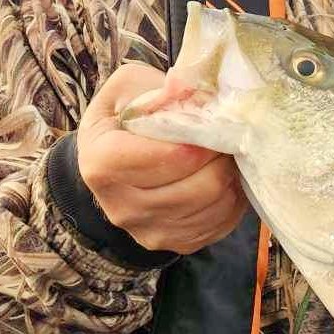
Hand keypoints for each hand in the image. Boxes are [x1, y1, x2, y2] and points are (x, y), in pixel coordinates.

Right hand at [76, 63, 246, 254]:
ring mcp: (149, 231)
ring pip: (213, 205)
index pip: (162, 158)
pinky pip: (221, 223)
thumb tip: (192, 90)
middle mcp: (121, 207)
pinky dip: (232, 197)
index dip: (196, 140)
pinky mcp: (176, 244)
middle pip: (195, 186)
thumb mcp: (130, 88)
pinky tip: (225, 175)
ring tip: (227, 152)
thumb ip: (160, 89)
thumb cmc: (124, 118)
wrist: (113, 162)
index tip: (213, 123)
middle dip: (220, 156)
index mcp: (101, 164)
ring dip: (230, 175)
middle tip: (230, 135)